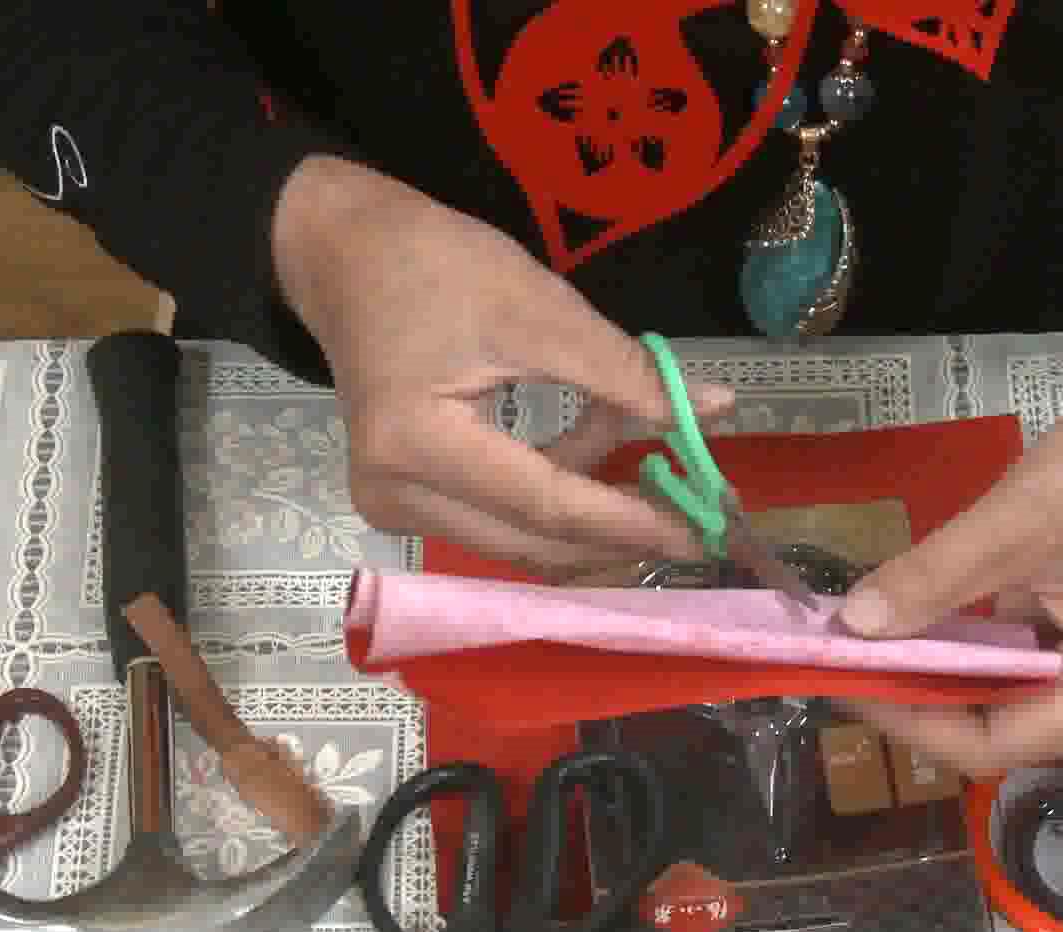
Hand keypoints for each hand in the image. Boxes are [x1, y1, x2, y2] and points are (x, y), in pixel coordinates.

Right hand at [269, 154, 732, 568]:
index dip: (627, 521)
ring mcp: (394, 507)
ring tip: (638, 437)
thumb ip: (625, 370)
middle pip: (532, 542)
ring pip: (522, 541)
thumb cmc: (432, 266)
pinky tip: (594, 441)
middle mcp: (394, 495)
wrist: (347, 258)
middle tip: (699, 520)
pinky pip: (503, 523)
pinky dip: (560, 495)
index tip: (700, 531)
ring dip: (592, 509)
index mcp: (415, 444)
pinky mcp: (408, 504)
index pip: (544, 504)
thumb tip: (715, 411)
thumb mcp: (537, 306)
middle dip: (619, 534)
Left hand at [836, 373, 1062, 774]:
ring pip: (986, 713)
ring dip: (923, 681)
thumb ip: (936, 576)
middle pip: (985, 736)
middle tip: (831, 658)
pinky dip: (950, 661)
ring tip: (853, 645)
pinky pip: (1000, 683)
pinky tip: (898, 632)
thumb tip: (852, 624)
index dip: (907, 719)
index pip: (988, 744)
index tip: (840, 676)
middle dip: (910, 700)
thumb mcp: (1019, 520)